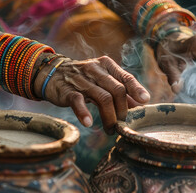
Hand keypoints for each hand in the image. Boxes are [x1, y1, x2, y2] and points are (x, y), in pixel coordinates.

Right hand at [33, 55, 150, 133]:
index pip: (126, 77)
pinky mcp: (67, 90)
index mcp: (106, 65)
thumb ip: (120, 89)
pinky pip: (78, 101)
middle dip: (123, 110)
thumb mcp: (101, 79)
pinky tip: (88, 123)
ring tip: (111, 129)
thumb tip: (140, 104)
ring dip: (109, 117)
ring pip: (102, 98)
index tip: (145, 101)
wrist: (51, 73)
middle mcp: (95, 69)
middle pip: (117, 90)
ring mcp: (81, 79)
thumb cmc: (82, 79)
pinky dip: (83, 112)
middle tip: (123, 124)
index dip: (136, 89)